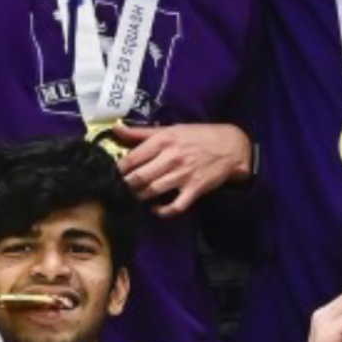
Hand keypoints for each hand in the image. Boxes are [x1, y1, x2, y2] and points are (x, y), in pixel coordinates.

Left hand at [116, 123, 253, 216]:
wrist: (231, 146)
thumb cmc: (198, 136)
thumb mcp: (170, 129)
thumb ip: (141, 132)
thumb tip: (115, 129)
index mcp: (163, 141)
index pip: (132, 158)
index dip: (117, 169)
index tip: (110, 174)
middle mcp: (171, 157)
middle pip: (138, 177)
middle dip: (125, 186)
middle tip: (118, 190)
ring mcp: (183, 175)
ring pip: (152, 191)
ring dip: (139, 197)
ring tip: (133, 197)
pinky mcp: (194, 189)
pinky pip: (174, 206)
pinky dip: (162, 211)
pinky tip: (155, 208)